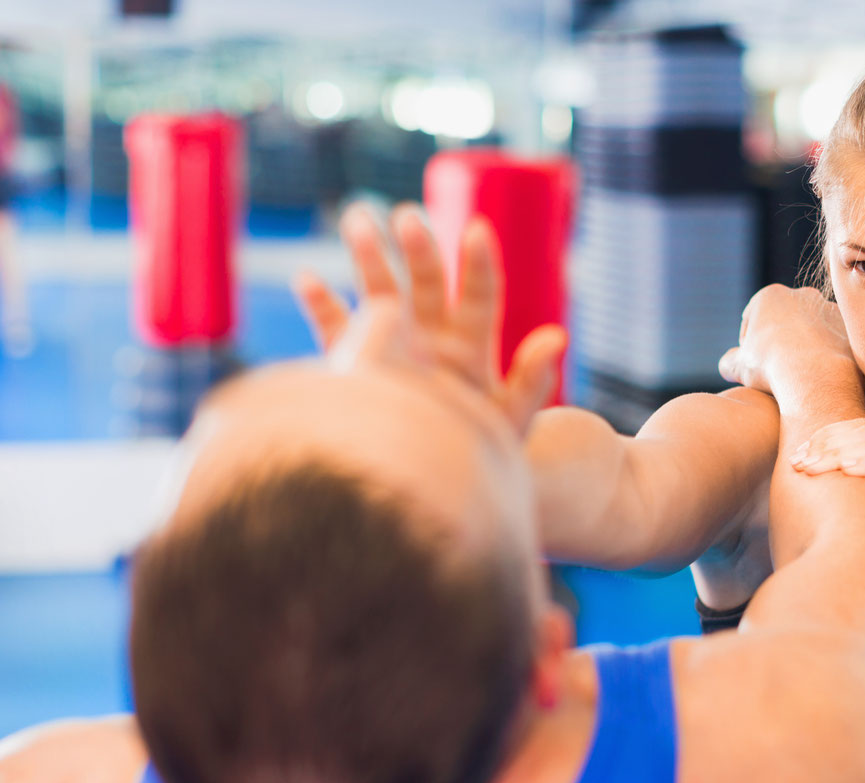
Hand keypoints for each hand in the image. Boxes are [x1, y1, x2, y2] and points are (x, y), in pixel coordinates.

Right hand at [292, 202, 565, 436]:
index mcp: (472, 347)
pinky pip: (337, 331)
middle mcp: (433, 338)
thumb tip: (557, 337)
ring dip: (371, 258)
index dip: (479, 266)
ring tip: (358, 218)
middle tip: (408, 216)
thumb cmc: (480, 456)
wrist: (435, 485)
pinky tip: (307, 278)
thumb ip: (532, 382)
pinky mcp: (358, 366)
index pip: (478, 297)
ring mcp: (394, 347)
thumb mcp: (510, 423)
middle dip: (419, 249)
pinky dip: (322, 306)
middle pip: (427, 284)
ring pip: (381, 293)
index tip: (477, 231)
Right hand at [718, 285, 854, 406]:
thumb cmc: (771, 369)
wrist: (817, 379)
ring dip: (806, 346)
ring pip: (812, 329)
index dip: (748, 344)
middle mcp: (803, 295)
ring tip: (802, 374)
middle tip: (777, 369)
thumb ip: (729, 362)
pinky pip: (834, 342)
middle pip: (785, 319)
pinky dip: (827, 355)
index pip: (753, 319)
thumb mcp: (738, 368)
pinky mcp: (851, 328)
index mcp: (771, 295)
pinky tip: (821, 376)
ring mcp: (831, 309)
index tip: (752, 365)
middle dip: (780, 340)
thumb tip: (729, 364)